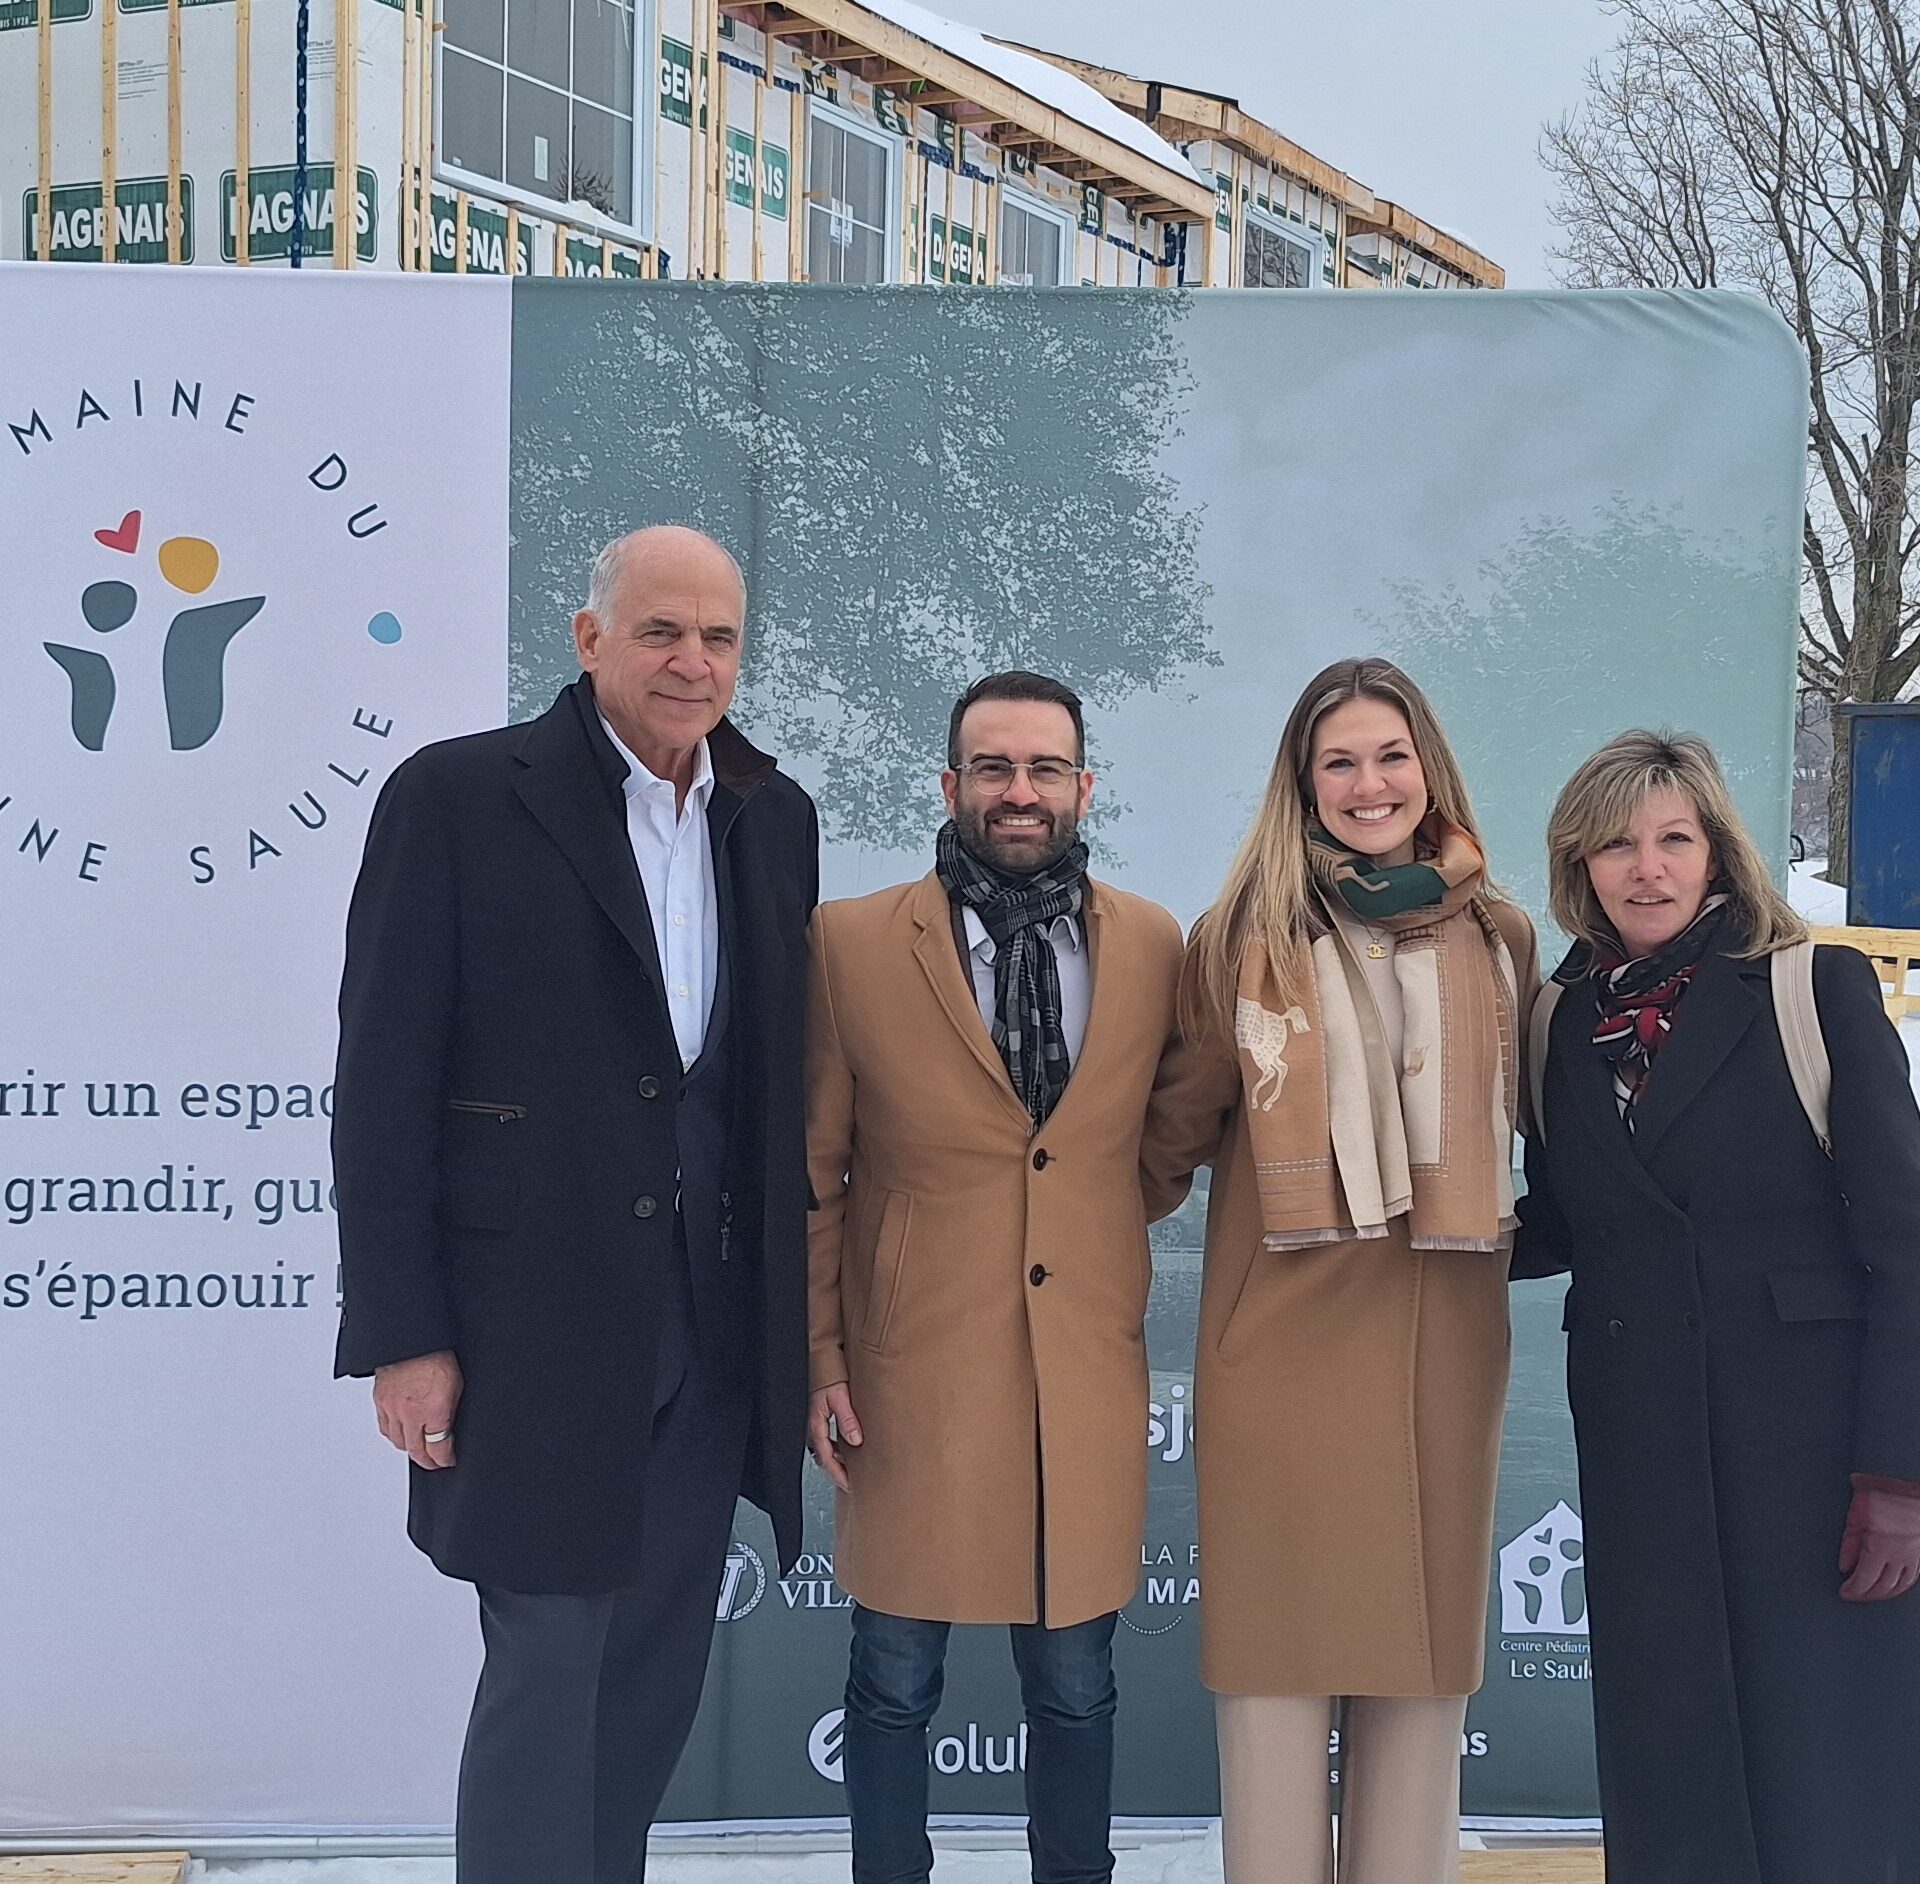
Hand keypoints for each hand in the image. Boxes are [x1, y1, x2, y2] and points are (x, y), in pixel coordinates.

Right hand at [373, 1350, 462, 1470]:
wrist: (412, 1337)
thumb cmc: (437, 1354)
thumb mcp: (457, 1384)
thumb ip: (451, 1410)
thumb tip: (450, 1428)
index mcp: (433, 1410)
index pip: (438, 1448)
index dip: (444, 1459)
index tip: (448, 1461)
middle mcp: (411, 1413)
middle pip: (416, 1451)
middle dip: (428, 1460)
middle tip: (435, 1462)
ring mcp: (392, 1408)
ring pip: (398, 1442)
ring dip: (410, 1448)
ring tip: (420, 1449)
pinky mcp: (380, 1401)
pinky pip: (385, 1427)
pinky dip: (394, 1434)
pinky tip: (401, 1433)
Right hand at [807, 1382, 862, 1492]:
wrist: (819, 1360)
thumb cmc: (827, 1375)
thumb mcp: (840, 1397)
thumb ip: (847, 1419)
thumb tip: (856, 1440)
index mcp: (815, 1425)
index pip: (826, 1458)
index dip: (837, 1474)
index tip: (849, 1485)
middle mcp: (811, 1427)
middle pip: (823, 1457)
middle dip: (836, 1471)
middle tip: (851, 1481)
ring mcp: (812, 1423)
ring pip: (823, 1449)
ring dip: (836, 1460)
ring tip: (851, 1467)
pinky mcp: (817, 1418)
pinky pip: (824, 1439)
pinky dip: (835, 1448)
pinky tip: (846, 1448)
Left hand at [1839, 1480, 1919, 1600]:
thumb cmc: (1890, 1494)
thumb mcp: (1858, 1511)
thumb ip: (1850, 1540)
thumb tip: (1844, 1564)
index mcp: (1880, 1548)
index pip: (1864, 1579)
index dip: (1853, 1590)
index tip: (1844, 1593)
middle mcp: (1899, 1557)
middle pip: (1882, 1586)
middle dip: (1866, 1595)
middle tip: (1854, 1596)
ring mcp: (1913, 1556)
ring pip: (1899, 1585)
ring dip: (1884, 1594)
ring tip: (1871, 1595)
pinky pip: (1912, 1577)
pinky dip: (1901, 1586)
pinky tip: (1895, 1586)